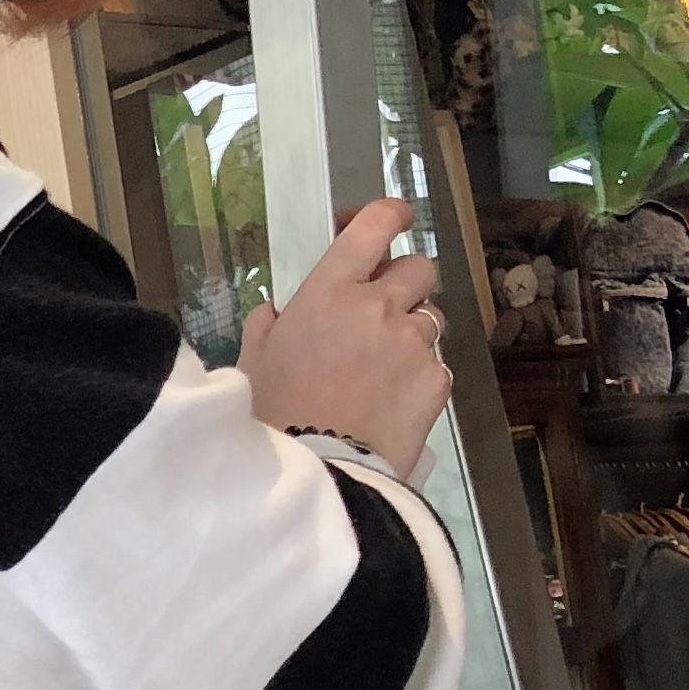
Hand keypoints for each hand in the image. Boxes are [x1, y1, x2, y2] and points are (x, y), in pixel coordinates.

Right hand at [237, 197, 450, 477]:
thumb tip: (276, 313)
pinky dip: (419, 380)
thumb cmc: (271, 415)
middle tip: (383, 313)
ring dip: (412, 334)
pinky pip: (436, 367)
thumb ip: (268, 326)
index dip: (392, 215)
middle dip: (405, 285)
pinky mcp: (436, 382)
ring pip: (431, 319)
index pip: (376, 224)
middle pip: (418, 268)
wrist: (315, 474)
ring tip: (385, 370)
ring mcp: (413, 344)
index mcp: (330, 290)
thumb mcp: (252, 362)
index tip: (396, 219)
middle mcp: (379, 306)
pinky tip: (392, 406)